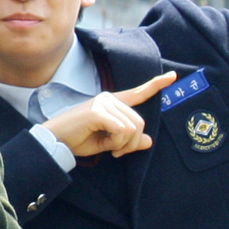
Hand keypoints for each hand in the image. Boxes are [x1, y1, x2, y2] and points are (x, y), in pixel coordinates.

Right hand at [42, 72, 172, 158]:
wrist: (56, 142)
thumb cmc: (78, 139)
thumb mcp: (109, 142)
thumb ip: (128, 140)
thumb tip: (149, 141)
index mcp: (111, 103)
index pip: (137, 93)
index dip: (156, 85)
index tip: (172, 76)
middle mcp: (109, 98)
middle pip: (139, 122)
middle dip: (132, 142)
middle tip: (118, 152)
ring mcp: (103, 103)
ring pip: (133, 128)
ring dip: (124, 144)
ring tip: (109, 147)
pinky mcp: (98, 112)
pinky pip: (122, 131)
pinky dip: (117, 143)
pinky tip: (105, 144)